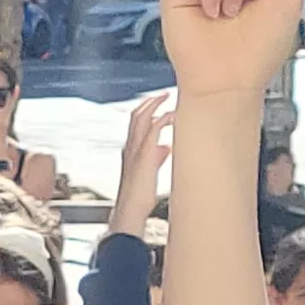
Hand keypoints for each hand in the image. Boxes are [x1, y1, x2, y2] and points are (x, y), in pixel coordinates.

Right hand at [110, 88, 173, 233]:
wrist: (130, 211)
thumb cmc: (140, 196)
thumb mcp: (149, 172)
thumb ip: (157, 156)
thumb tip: (166, 147)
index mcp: (130, 150)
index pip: (135, 123)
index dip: (146, 109)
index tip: (159, 103)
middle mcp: (130, 147)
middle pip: (136, 115)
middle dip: (150, 101)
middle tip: (165, 94)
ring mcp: (136, 150)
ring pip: (142, 117)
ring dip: (156, 105)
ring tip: (168, 97)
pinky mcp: (145, 155)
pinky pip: (154, 129)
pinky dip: (163, 119)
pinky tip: (174, 116)